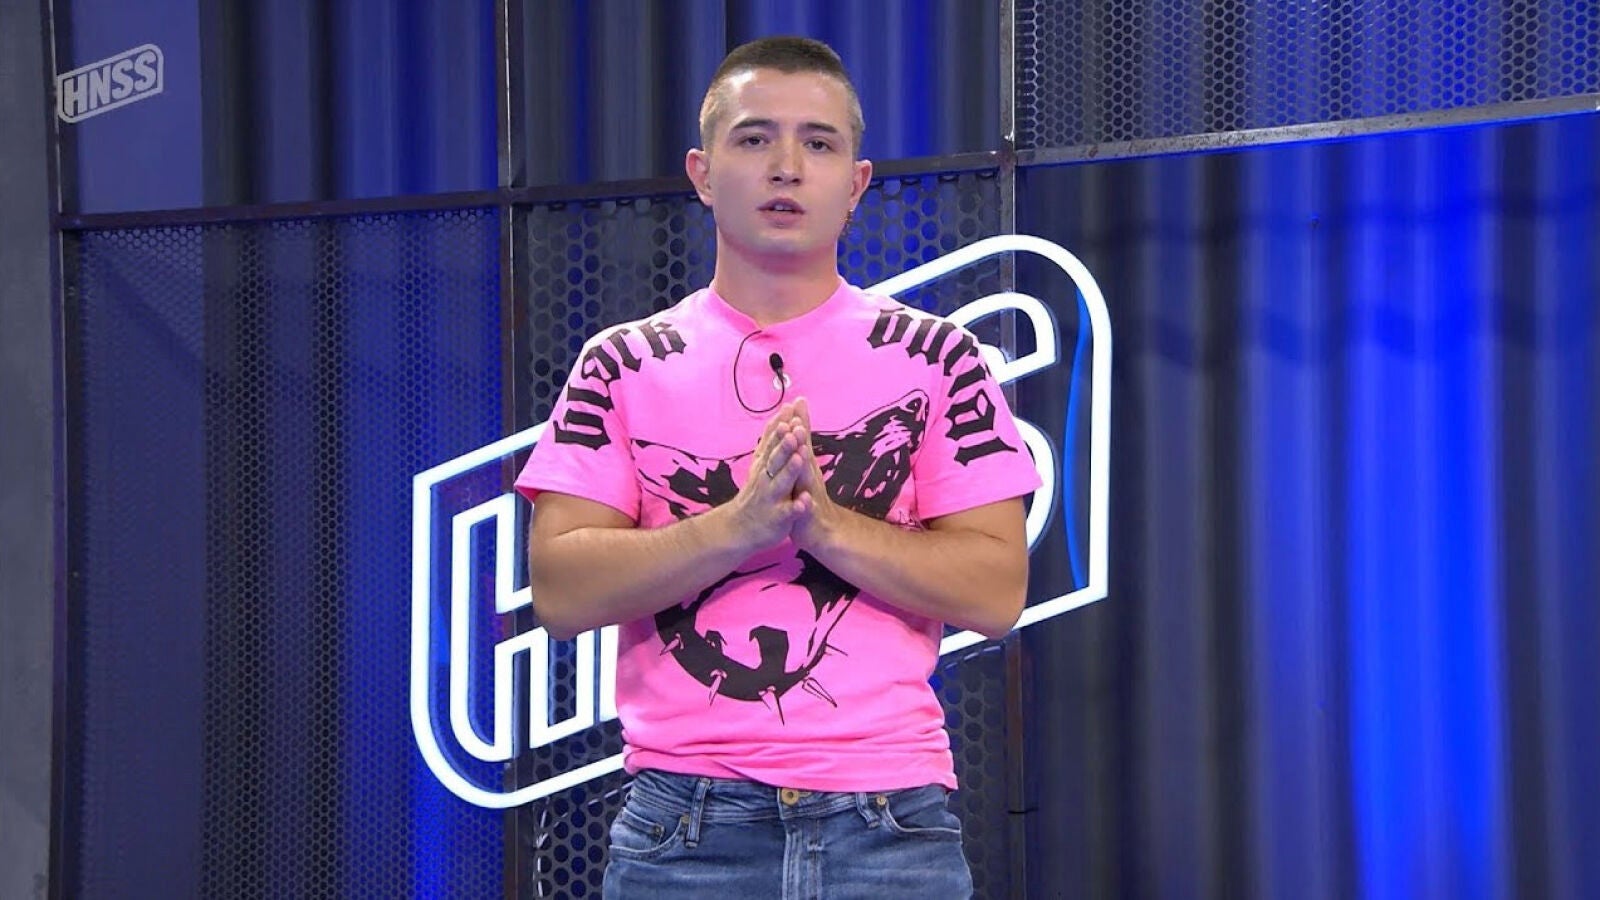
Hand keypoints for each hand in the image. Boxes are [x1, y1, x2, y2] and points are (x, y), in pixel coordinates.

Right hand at [725, 401, 806, 550]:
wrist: (739, 528)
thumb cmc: (756, 492)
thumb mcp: (761, 464)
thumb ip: (773, 441)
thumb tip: (782, 416)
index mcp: (765, 465)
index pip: (773, 442)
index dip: (781, 426)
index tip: (789, 409)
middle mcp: (766, 478)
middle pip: (776, 458)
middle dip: (786, 444)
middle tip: (795, 429)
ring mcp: (771, 498)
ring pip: (781, 482)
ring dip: (790, 470)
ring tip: (801, 458)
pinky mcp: (777, 518)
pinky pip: (788, 512)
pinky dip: (797, 507)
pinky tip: (806, 502)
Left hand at [787, 397, 844, 552]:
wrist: (822, 530)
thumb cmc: (808, 497)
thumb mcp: (803, 471)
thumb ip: (801, 447)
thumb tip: (798, 424)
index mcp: (804, 465)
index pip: (801, 440)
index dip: (799, 421)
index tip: (797, 400)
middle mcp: (809, 476)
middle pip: (805, 452)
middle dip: (801, 435)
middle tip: (797, 415)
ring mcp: (810, 494)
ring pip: (806, 477)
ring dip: (803, 464)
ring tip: (801, 449)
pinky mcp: (808, 514)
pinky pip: (807, 509)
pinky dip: (806, 504)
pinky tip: (805, 500)